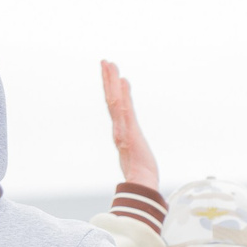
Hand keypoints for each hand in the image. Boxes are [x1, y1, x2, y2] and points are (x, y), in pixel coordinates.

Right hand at [99, 60, 158, 186]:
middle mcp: (119, 128)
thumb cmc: (141, 174)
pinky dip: (122, 94)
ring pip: (115, 101)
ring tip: (109, 65)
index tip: (112, 75)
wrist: (142, 184)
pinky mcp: (128, 132)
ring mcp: (122, 129)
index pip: (115, 107)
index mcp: (121, 132)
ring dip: (111, 82)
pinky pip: (124, 109)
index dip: (111, 91)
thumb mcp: (136, 157)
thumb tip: (128, 144)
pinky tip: (123, 81)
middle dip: (108, 80)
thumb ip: (131, 148)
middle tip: (105, 62)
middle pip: (111, 100)